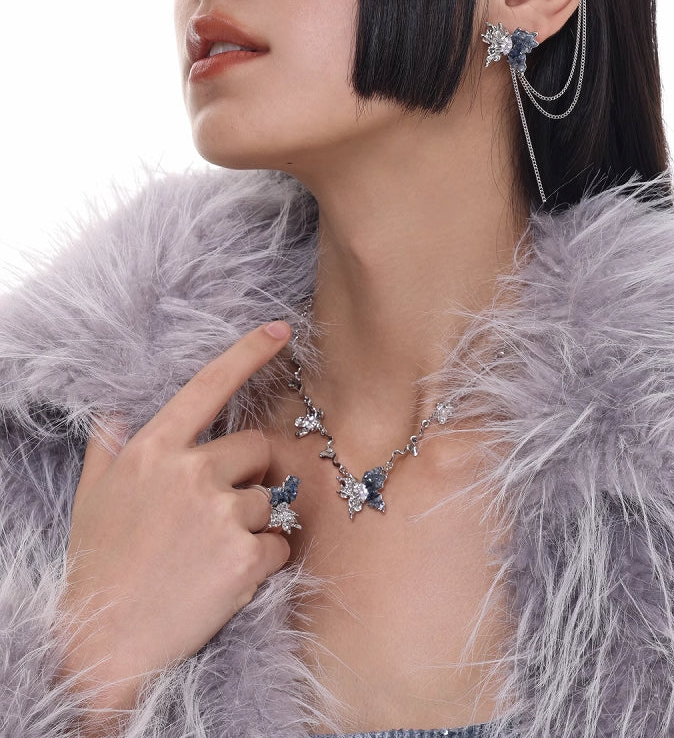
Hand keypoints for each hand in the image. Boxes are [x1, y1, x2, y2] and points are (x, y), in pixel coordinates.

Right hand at [60, 321, 293, 713]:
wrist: (104, 645)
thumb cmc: (97, 565)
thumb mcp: (91, 496)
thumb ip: (106, 447)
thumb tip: (116, 413)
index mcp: (154, 449)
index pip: (210, 386)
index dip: (249, 352)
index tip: (281, 329)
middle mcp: (191, 472)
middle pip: (257, 448)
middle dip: (248, 473)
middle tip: (216, 510)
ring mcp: (220, 513)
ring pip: (270, 500)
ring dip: (252, 523)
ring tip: (209, 554)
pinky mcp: (245, 557)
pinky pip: (279, 544)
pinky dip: (263, 561)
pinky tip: (227, 579)